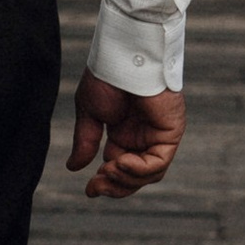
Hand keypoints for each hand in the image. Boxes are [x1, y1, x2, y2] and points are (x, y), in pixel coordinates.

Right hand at [66, 70, 184, 199]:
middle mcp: (143, 136)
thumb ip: (86, 141)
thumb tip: (74, 167)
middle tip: (95, 187)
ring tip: (107, 171)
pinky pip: (159, 161)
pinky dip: (140, 169)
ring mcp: (158, 134)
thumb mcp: (90, 113)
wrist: (122, 56)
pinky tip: (120, 164)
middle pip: (136, 176)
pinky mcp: (170, 131)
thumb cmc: (107, 76)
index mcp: (124, 132)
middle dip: (115, 186)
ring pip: (149, 174)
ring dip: (127, 179)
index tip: (89, 189)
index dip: (105, 182)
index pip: (119, 168)